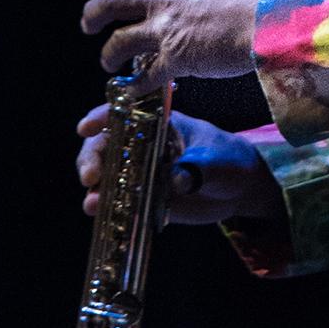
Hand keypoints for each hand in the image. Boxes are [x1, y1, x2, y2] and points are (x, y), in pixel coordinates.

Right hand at [77, 105, 280, 225]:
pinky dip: (106, 207)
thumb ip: (197, 167)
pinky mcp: (142, 199)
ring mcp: (139, 173)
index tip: (86, 128)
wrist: (241, 189)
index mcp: (158, 125)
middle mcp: (141, 146)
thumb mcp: (217, 160)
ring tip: (93, 202)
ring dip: (95, 188)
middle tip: (90, 176)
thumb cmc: (229, 160)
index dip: (101, 118)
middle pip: (104, 146)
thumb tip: (178, 179)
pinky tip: (99, 213)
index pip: (123, 114)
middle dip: (91, 159)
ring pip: (106, 176)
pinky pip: (118, 201)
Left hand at [81, 0, 264, 89]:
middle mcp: (164, 1)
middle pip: (113, 0)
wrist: (268, 24)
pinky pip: (145, 77)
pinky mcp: (175, 60)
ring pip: (120, 41)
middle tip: (89, 24)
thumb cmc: (256, 3)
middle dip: (95, 13)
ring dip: (109, 54)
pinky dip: (133, 87)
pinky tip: (128, 93)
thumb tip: (200, 0)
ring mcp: (165, 31)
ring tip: (108, 62)